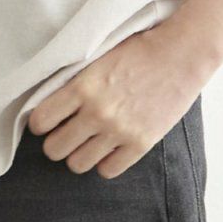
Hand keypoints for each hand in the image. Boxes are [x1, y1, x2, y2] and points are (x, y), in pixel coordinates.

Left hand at [26, 20, 219, 177]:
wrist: (181, 54)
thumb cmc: (140, 50)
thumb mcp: (99, 57)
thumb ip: (75, 81)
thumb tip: (49, 100)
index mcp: (83, 86)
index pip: (41, 121)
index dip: (40, 123)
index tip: (48, 121)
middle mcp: (97, 112)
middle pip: (54, 149)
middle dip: (57, 142)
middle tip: (67, 134)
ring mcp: (119, 131)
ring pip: (77, 164)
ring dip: (79, 155)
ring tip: (88, 143)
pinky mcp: (141, 143)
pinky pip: (108, 170)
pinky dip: (105, 162)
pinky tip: (110, 148)